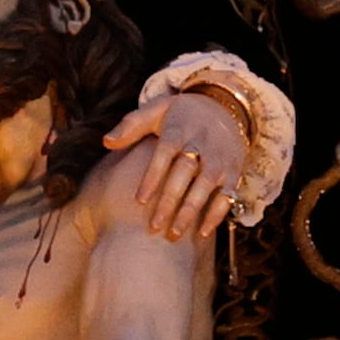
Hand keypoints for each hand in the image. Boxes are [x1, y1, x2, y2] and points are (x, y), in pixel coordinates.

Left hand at [102, 91, 252, 241]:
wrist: (224, 106)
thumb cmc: (180, 114)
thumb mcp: (156, 110)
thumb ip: (131, 126)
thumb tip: (106, 142)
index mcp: (179, 129)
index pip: (165, 153)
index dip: (153, 176)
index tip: (139, 200)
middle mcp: (201, 144)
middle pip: (186, 172)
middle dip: (170, 200)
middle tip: (154, 226)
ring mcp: (219, 159)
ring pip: (207, 186)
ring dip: (191, 211)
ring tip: (174, 233)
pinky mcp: (233, 171)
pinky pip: (228, 195)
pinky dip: (218, 214)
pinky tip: (203, 233)